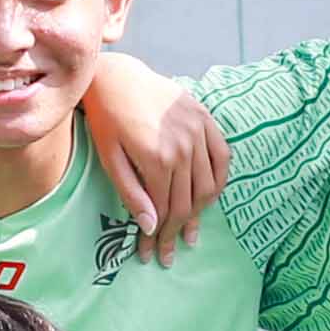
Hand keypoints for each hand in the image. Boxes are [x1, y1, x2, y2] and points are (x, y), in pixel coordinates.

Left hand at [79, 53, 232, 262]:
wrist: (118, 77)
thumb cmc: (107, 119)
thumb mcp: (110, 158)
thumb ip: (131, 193)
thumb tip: (151, 227)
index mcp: (156, 158)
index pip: (163, 210)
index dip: (158, 237)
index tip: (151, 254)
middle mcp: (183, 147)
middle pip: (185, 203)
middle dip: (175, 232)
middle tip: (168, 253)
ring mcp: (198, 132)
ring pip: (206, 186)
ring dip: (198, 215)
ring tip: (189, 233)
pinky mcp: (205, 120)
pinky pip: (222, 158)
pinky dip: (218, 182)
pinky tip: (208, 199)